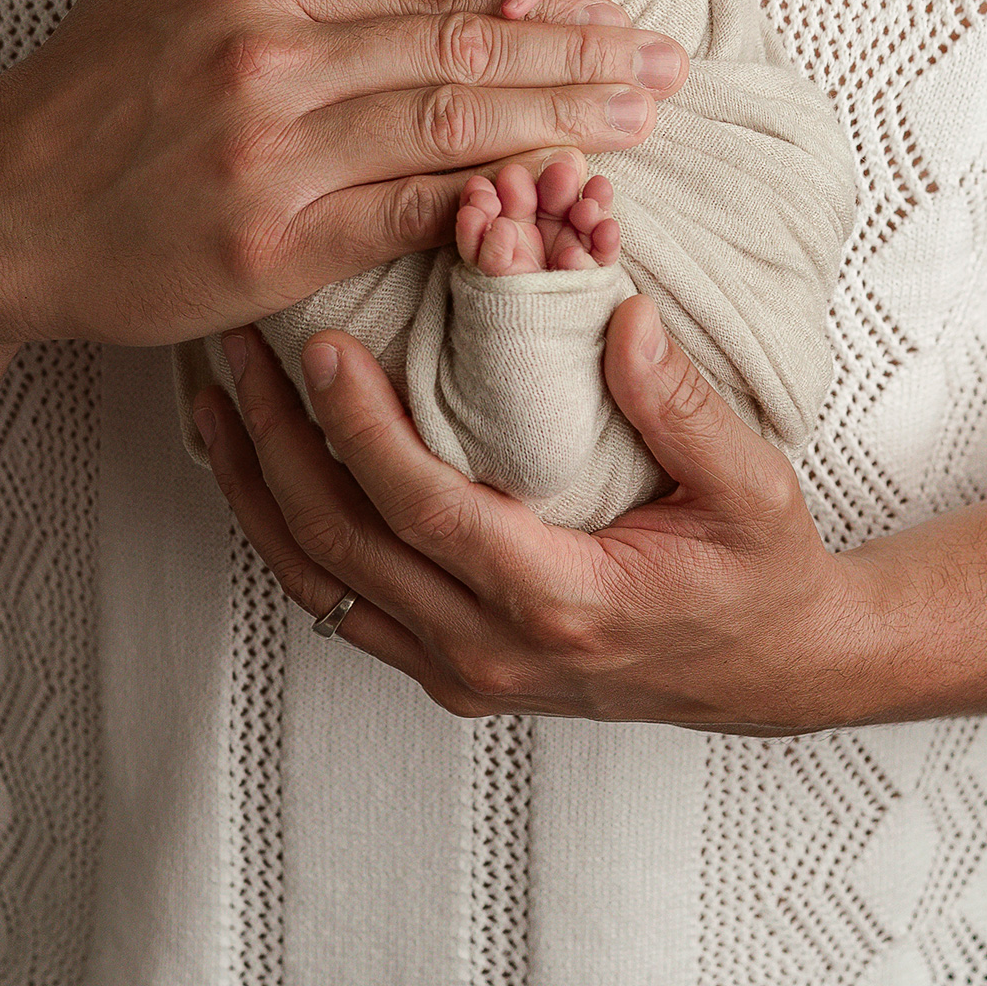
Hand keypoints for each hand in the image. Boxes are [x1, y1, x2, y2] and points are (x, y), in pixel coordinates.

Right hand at [0, 0, 686, 345]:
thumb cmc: (80, 88)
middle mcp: (272, 66)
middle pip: (460, 50)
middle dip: (577, 56)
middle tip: (663, 64)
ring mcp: (274, 161)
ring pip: (449, 127)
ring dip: (559, 123)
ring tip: (638, 121)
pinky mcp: (269, 249)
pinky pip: (403, 218)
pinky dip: (483, 206)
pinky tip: (551, 198)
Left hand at [193, 294, 871, 733]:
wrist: (766, 668)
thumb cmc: (757, 572)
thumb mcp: (752, 487)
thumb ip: (685, 406)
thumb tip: (620, 317)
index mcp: (562, 601)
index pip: (427, 512)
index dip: (363, 429)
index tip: (322, 348)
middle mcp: (493, 651)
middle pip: (344, 547)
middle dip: (280, 444)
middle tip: (241, 353)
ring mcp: (462, 668)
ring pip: (321, 584)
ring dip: (261, 489)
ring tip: (219, 401)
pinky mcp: (448, 664)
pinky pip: (341, 601)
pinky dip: (287, 532)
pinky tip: (263, 466)